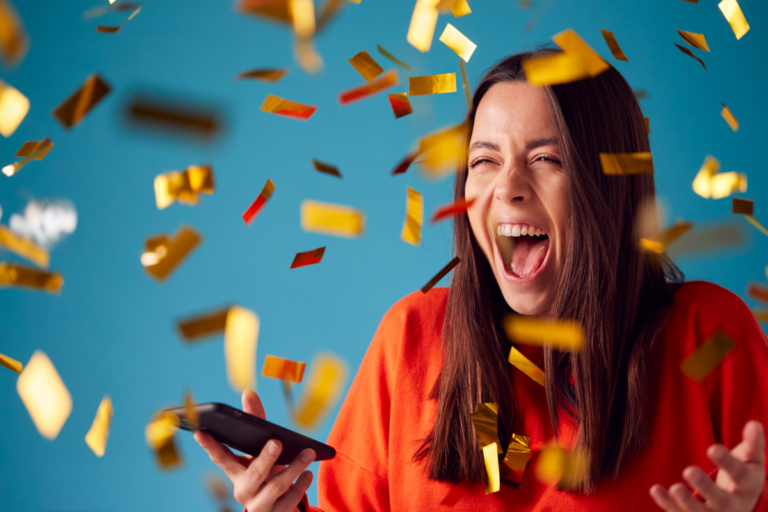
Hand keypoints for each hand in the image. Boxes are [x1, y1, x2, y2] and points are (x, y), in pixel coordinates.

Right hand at [194, 389, 315, 511]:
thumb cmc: (265, 470)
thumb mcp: (259, 448)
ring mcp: (260, 505)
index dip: (210, 445)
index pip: (220, 458)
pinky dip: (300, 486)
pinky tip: (308, 474)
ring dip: (293, 468)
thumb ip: (255, 420)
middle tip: (277, 442)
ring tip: (308, 453)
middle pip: (252, 475)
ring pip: (275, 488)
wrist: (275, 506)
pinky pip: (289, 501)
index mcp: (235, 472)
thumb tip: (248, 392)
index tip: (200, 432)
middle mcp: (244, 490)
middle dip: (265, 459)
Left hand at [650, 420, 765, 511]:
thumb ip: (753, 443)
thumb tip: (754, 424)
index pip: (740, 475)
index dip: (727, 463)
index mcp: (749, 487)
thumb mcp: (751, 461)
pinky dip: (668, 504)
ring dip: (687, 503)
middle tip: (689, 471)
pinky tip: (655, 489)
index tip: (712, 448)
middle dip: (706, 488)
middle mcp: (734, 506)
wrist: (739, 505)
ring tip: (675, 488)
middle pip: (722, 501)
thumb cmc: (743, 476)